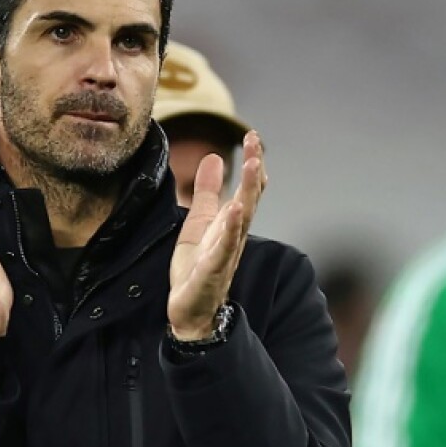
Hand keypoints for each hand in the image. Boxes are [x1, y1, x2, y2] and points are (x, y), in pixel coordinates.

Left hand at [167, 131, 267, 339]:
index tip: (252, 135)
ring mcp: (225, 254)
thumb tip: (214, 156)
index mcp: (231, 224)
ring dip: (248, 193)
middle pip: (249, 200)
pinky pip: (223, 249)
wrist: (189, 311)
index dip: (252, 163)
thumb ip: (208, 191)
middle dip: (254, 172)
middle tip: (256, 145)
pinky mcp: (212, 272)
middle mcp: (234, 237)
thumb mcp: (198, 221)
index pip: (247, 189)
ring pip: (241, 221)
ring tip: (254, 167)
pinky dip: (230, 230)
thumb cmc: (196, 267)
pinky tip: (234, 211)